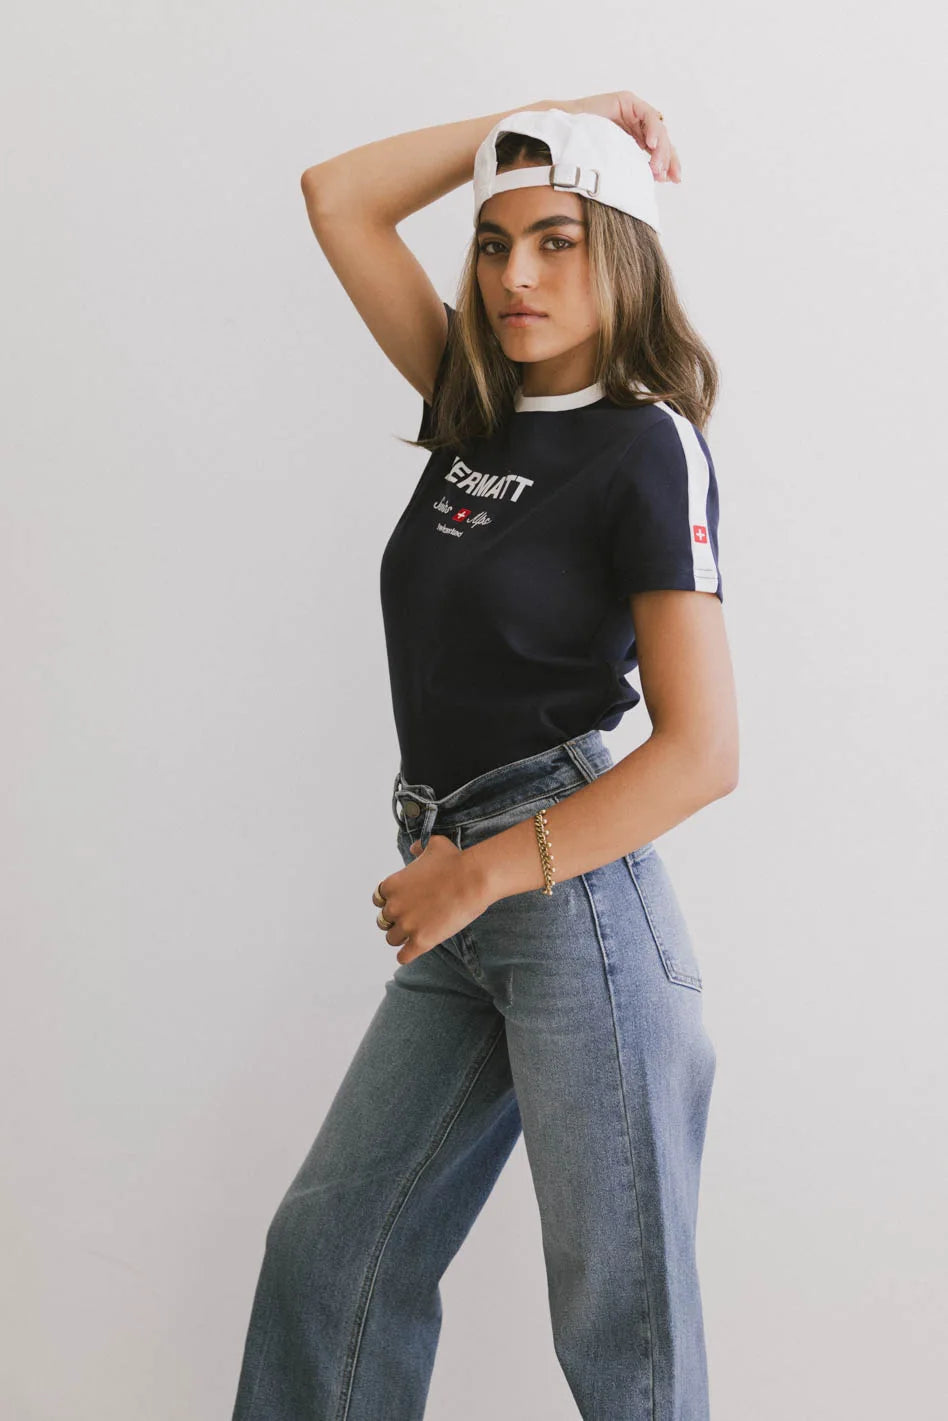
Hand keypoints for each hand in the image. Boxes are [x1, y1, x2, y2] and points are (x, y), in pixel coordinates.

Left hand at [373, 834, 491, 965]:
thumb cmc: (455, 860)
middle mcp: (394, 906)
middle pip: (383, 921)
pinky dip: (407, 955)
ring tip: (417, 933)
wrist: (473, 879)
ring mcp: (407, 925)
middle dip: (397, 920)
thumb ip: (419, 847)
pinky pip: (403, 957)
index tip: (405, 903)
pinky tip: (415, 950)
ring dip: (402, 937)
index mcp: (391, 885)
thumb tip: (414, 848)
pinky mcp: (421, 941)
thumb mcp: (433, 845)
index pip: (378, 900)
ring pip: (392, 939)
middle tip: (414, 918)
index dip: (392, 902)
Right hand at [554, 91, 679, 182]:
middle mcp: (635, 125)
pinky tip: (652, 145)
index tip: (674, 179)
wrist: (562, 137)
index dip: (668, 164)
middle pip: (660, 140)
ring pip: (657, 129)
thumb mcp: (615, 165)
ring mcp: (631, 112)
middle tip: (670, 176)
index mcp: (633, 140)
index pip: (656, 152)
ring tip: (657, 166)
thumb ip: (633, 169)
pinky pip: (648, 116)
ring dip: (661, 149)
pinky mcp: (627, 101)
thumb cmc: (582, 153)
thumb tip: (659, 179)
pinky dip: (653, 130)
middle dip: (668, 158)